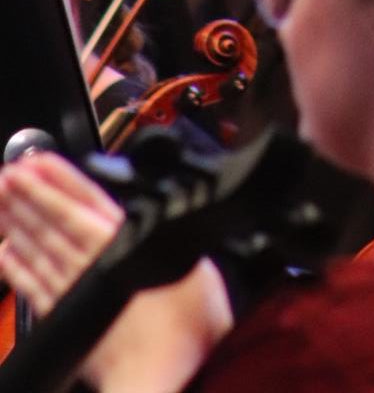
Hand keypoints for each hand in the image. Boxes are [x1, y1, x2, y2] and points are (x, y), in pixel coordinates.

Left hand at [0, 155, 232, 392]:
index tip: (32, 165)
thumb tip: (150, 217)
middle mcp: (93, 268)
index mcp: (123, 248)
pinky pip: (36, 288)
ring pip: (41, 250)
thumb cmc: (185, 330)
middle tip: (7, 174)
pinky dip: (19, 268)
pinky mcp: (67, 321)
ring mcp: (75, 294)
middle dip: (29, 197)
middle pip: (53, 224)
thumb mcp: (192, 266)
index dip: (55, 184)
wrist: (168, 376)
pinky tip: (6, 252)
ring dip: (19, 224)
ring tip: (2, 201)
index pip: (80, 206)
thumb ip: (163, 237)